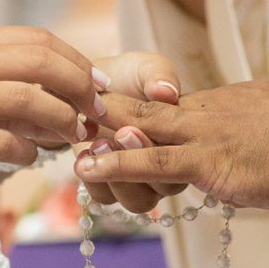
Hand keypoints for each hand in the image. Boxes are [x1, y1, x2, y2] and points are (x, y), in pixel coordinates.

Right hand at [0, 27, 104, 204]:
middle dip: (80, 87)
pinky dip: (26, 150)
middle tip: (96, 113)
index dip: (78, 62)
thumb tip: (70, 102)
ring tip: (72, 136)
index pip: (38, 40)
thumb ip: (10, 86)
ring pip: (24, 99)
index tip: (100, 87)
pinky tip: (29, 157)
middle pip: (39, 61)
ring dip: (61, 120)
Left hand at [75, 81, 268, 214]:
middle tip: (79, 117)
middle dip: (111, 114)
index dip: (139, 108)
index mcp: (225, 102)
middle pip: (147, 109)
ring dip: (103, 140)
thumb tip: (241, 147)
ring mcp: (204, 134)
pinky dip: (116, 164)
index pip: (171, 106)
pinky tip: (88, 168)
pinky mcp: (207, 161)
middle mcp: (208, 111)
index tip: (111, 109)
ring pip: (141, 132)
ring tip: (73, 147)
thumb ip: (250, 133)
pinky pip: (152, 161)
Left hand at [78, 52, 187, 211]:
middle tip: (116, 136)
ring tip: (98, 145)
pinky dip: (96, 184)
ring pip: (141, 201)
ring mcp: (143, 181)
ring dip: (119, 179)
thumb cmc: (123, 75)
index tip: (128, 127)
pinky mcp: (114, 188)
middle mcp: (168, 162)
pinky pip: (110, 201)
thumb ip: (157, 74)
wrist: (83, 86)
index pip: (184, 152)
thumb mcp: (144, 65)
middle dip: (139, 162)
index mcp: (185, 135)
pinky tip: (84, 159)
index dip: (156, 143)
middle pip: (167, 184)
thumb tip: (167, 91)